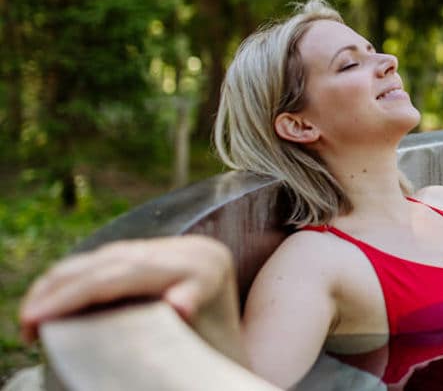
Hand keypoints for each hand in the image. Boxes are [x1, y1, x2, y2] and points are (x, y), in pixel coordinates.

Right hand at [20, 235, 236, 343]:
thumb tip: (178, 305)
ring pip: (109, 258)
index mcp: (205, 271)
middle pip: (115, 265)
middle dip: (64, 290)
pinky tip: (51, 295)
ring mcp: (178, 250)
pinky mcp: (163, 256)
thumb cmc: (214, 363)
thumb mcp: (196, 347)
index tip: (45, 318)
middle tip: (28, 320)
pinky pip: (113, 260)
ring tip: (31, 313)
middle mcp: (194, 252)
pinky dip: (80, 276)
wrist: (244, 354)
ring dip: (65, 281)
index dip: (82, 295)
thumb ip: (180, 313)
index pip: (129, 277)